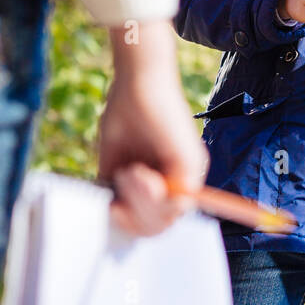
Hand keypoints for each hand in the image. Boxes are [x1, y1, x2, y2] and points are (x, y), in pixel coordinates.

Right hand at [99, 20, 208, 235]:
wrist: (138, 78)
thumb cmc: (125, 111)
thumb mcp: (116, 159)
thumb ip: (119, 188)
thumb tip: (113, 215)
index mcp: (166, 180)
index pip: (157, 224)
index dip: (133, 226)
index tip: (112, 210)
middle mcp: (184, 178)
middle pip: (163, 226)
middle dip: (136, 214)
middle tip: (121, 182)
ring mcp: (191, 171)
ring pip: (170, 216)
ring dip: (141, 201)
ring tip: (129, 171)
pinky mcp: (192, 161)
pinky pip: (176, 199)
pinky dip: (150, 193)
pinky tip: (136, 170)